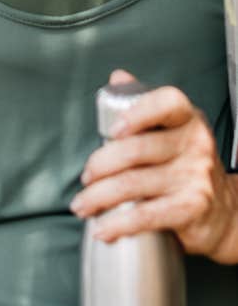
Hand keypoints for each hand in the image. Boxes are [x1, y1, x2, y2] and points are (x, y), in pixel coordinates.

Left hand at [69, 68, 237, 262]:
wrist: (225, 212)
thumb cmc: (185, 164)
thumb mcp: (170, 129)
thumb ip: (142, 102)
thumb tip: (118, 77)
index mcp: (186, 118)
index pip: (166, 103)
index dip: (137, 113)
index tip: (112, 129)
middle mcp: (195, 144)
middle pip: (135, 149)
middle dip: (99, 165)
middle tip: (85, 177)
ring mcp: (195, 177)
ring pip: (133, 184)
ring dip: (98, 197)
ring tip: (82, 204)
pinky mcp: (192, 208)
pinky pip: (146, 215)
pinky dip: (118, 224)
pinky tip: (103, 228)